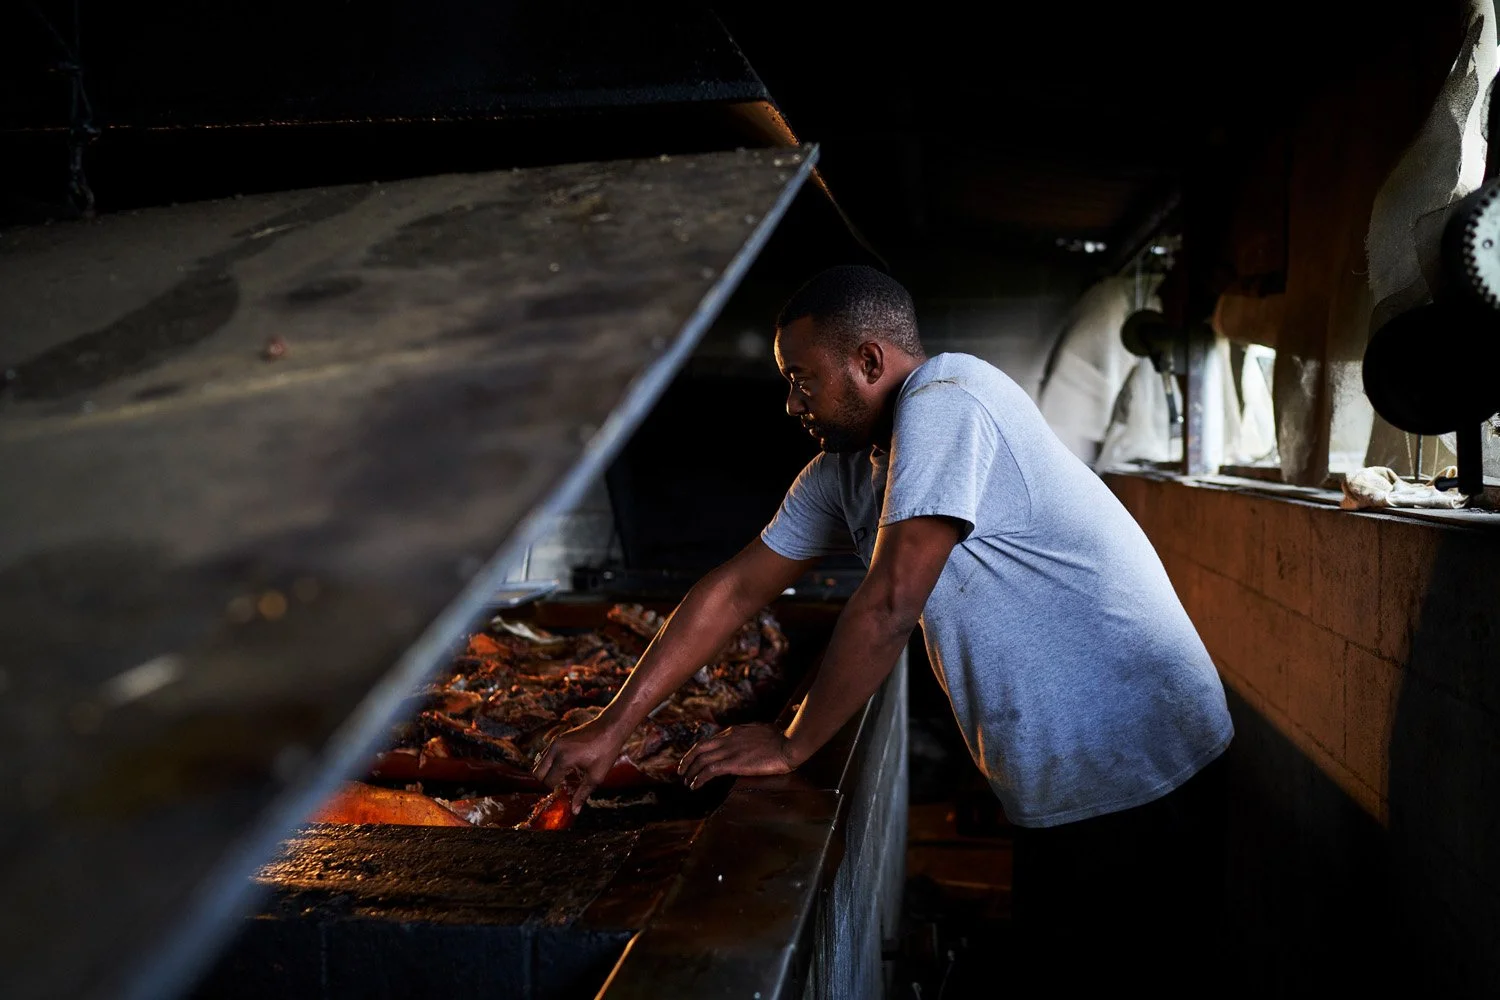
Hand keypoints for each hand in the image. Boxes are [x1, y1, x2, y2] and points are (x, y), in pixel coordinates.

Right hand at [532, 715, 626, 813]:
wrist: (611, 727)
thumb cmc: (606, 751)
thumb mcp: (596, 776)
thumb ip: (582, 794)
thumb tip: (574, 811)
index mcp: (563, 759)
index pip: (548, 782)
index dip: (556, 790)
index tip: (567, 791)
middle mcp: (555, 749)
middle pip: (537, 773)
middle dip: (547, 782)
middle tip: (562, 785)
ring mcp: (555, 742)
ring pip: (539, 763)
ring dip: (548, 772)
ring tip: (566, 776)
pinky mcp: (558, 738)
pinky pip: (546, 754)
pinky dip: (552, 763)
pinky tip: (568, 766)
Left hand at [678, 723, 796, 790]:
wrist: (788, 744)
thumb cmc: (780, 739)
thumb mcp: (758, 731)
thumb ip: (746, 736)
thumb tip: (743, 742)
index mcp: (733, 732)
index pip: (708, 740)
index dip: (697, 751)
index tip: (692, 759)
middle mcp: (727, 739)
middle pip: (699, 748)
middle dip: (687, 760)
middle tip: (681, 771)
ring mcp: (729, 750)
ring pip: (701, 760)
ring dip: (691, 771)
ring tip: (686, 781)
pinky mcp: (733, 763)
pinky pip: (709, 770)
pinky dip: (699, 778)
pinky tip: (695, 785)